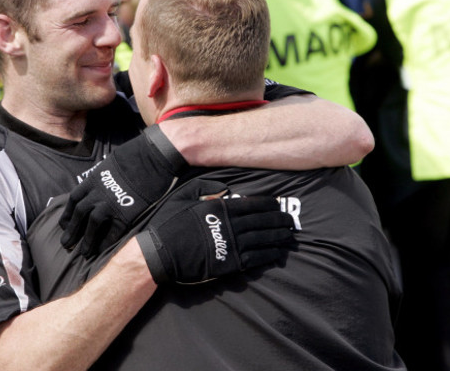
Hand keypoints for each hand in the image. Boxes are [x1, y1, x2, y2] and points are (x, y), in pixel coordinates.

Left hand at [60, 125, 187, 257]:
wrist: (154, 155)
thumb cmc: (136, 155)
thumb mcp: (111, 164)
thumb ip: (102, 177)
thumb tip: (100, 182)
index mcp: (93, 179)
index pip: (74, 200)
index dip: (68, 214)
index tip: (65, 225)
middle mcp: (98, 192)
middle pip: (79, 214)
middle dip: (71, 231)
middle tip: (66, 244)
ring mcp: (111, 202)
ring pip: (92, 224)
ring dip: (87, 240)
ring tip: (84, 252)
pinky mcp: (127, 211)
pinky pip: (114, 231)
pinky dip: (107, 242)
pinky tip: (104, 250)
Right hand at [135, 180, 294, 283]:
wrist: (159, 253)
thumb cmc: (168, 223)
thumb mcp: (183, 196)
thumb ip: (205, 187)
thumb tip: (225, 186)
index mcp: (220, 207)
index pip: (252, 204)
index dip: (268, 204)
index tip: (278, 204)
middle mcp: (229, 225)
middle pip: (262, 221)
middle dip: (278, 220)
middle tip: (290, 221)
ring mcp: (230, 245)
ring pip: (262, 239)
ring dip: (278, 237)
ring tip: (289, 235)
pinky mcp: (228, 263)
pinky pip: (255, 258)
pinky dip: (269, 254)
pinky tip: (278, 252)